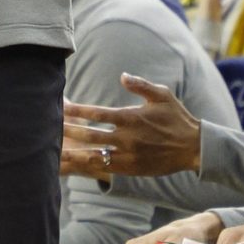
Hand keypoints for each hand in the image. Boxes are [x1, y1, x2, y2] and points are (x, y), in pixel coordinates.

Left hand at [62, 74, 201, 179]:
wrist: (193, 148)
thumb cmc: (176, 117)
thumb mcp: (162, 94)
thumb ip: (140, 84)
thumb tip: (122, 75)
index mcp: (131, 118)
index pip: (97, 114)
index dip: (77, 111)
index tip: (61, 107)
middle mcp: (126, 138)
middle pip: (90, 135)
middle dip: (69, 131)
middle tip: (49, 128)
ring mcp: (128, 155)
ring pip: (94, 154)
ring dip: (74, 152)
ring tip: (54, 152)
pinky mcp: (131, 168)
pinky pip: (104, 168)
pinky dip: (88, 165)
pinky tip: (75, 165)